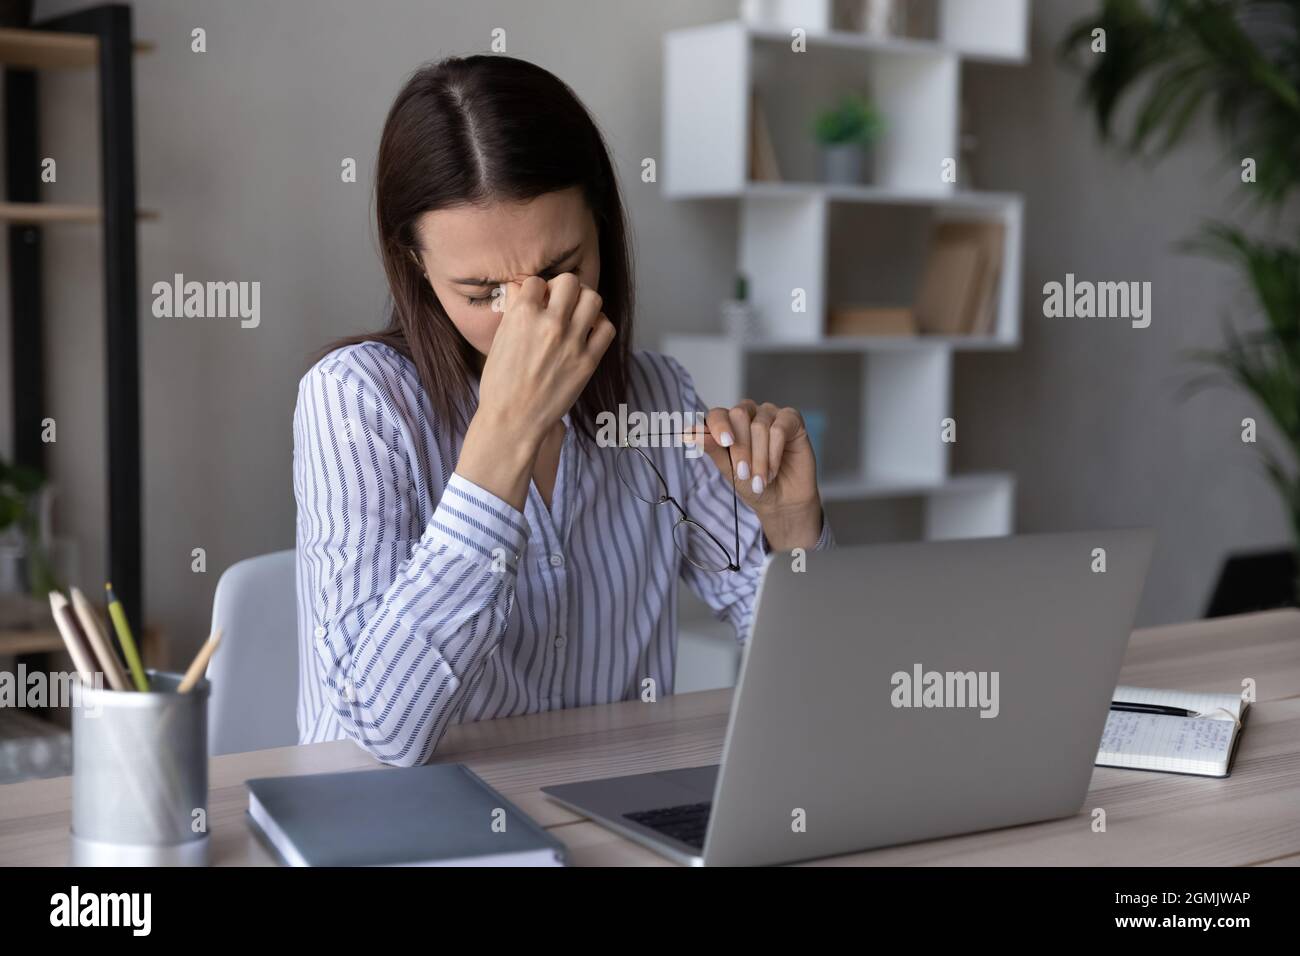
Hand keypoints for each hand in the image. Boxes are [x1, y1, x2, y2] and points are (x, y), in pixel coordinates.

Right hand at [478, 274, 613, 438]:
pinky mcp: (589, 361)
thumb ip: (513, 311)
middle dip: (564, 288)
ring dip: (585, 302)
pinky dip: (600, 326)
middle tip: (561, 302)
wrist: (513, 420)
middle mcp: (550, 323)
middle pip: (570, 281)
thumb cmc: (501, 383)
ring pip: (592, 298)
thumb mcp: (499, 340)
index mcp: (522, 315)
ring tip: (577, 314)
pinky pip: (607, 328)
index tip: (538, 300)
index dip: (537, 289)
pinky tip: (589, 333)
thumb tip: (521, 287)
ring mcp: (572, 342)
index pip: (536, 281)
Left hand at [689, 401, 823, 550]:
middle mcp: (749, 414)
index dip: (718, 426)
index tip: (723, 443)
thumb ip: (713, 449)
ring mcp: (770, 414)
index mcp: (729, 423)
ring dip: (759, 457)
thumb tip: (690, 433)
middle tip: (743, 473)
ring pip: (760, 426)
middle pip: (739, 414)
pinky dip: (774, 453)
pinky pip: (779, 429)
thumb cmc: (752, 484)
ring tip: (760, 480)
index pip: (718, 414)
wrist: (780, 501)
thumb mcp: (729, 469)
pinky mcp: (792, 420)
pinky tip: (773, 471)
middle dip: (740, 448)